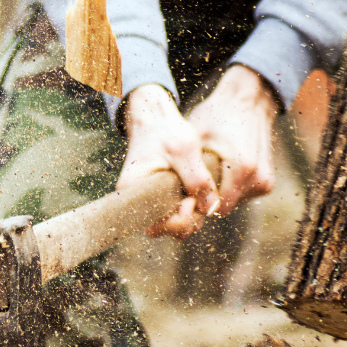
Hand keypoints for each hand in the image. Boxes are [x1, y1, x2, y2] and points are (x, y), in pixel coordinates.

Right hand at [119, 85, 218, 240]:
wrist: (154, 117)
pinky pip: (172, 211)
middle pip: (165, 229)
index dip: (179, 220)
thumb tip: (211, 207)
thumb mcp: (185, 150)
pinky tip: (195, 190)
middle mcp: (136, 201)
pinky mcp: (157, 196)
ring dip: (190, 213)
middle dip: (188, 219)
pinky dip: (187, 206)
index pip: (156, 226)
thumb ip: (198, 179)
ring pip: (171, 222)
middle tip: (198, 196)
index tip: (191, 199)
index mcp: (134, 191)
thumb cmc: (165, 129)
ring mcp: (147, 199)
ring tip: (198, 190)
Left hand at [186, 64, 280, 217]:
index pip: (213, 207)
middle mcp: (258, 179)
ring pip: (233, 203)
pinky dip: (230, 189)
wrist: (247, 100)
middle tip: (193, 183)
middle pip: (223, 208)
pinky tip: (222, 172)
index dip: (196, 204)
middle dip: (207, 200)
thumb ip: (189, 172)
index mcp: (242, 169)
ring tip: (208, 174)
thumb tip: (177, 201)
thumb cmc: (215, 116)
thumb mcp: (195, 140)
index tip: (185, 193)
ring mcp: (265, 182)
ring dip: (219, 195)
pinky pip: (242, 196)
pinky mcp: (268, 183)